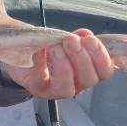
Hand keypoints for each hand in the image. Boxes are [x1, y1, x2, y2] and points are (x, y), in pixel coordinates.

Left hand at [0, 28, 114, 99]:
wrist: (21, 53)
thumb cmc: (48, 48)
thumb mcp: (65, 40)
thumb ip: (78, 38)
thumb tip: (85, 34)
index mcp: (89, 71)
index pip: (105, 72)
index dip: (101, 56)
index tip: (90, 39)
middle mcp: (77, 85)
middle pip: (89, 80)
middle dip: (82, 58)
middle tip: (71, 40)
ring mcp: (57, 91)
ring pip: (69, 88)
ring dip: (64, 66)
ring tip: (55, 48)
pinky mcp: (39, 90)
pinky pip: (45, 84)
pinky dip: (43, 66)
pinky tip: (39, 52)